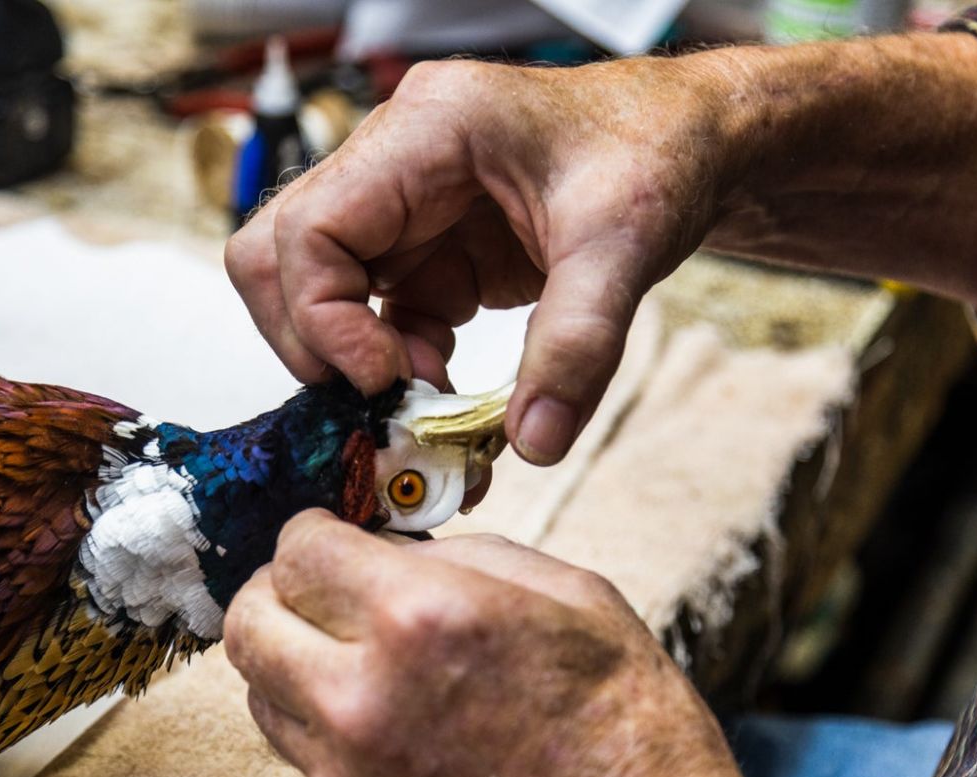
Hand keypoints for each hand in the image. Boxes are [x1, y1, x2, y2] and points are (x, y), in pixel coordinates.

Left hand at [224, 511, 868, 776]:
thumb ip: (471, 557)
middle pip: (249, 621)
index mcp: (426, 616)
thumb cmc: (635, 737)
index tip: (335, 534)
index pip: (300, 549)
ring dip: (290, 657)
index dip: (315, 531)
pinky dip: (321, 721)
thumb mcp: (578, 599)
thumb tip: (400, 551)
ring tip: (349, 652)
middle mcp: (365, 693)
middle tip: (319, 587)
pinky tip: (383, 716)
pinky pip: (300, 754)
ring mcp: (351, 771)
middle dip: (276, 589)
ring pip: (259, 689)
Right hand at [226, 35, 976, 469]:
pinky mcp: (428, 249)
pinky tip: (444, 381)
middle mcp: (395, 163)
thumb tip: (534, 444)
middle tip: (382, 398)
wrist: (695, 143)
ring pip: (315, 289)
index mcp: (427, 132)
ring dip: (354, 357)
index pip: (309, 229)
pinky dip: (394, 361)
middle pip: (280, 256)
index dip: (324, 319)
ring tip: (424, 394)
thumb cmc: (659, 153)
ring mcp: (405, 208)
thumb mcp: (625, 245)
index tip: (386, 381)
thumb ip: (578, 346)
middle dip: (317, 341)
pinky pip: (375, 313)